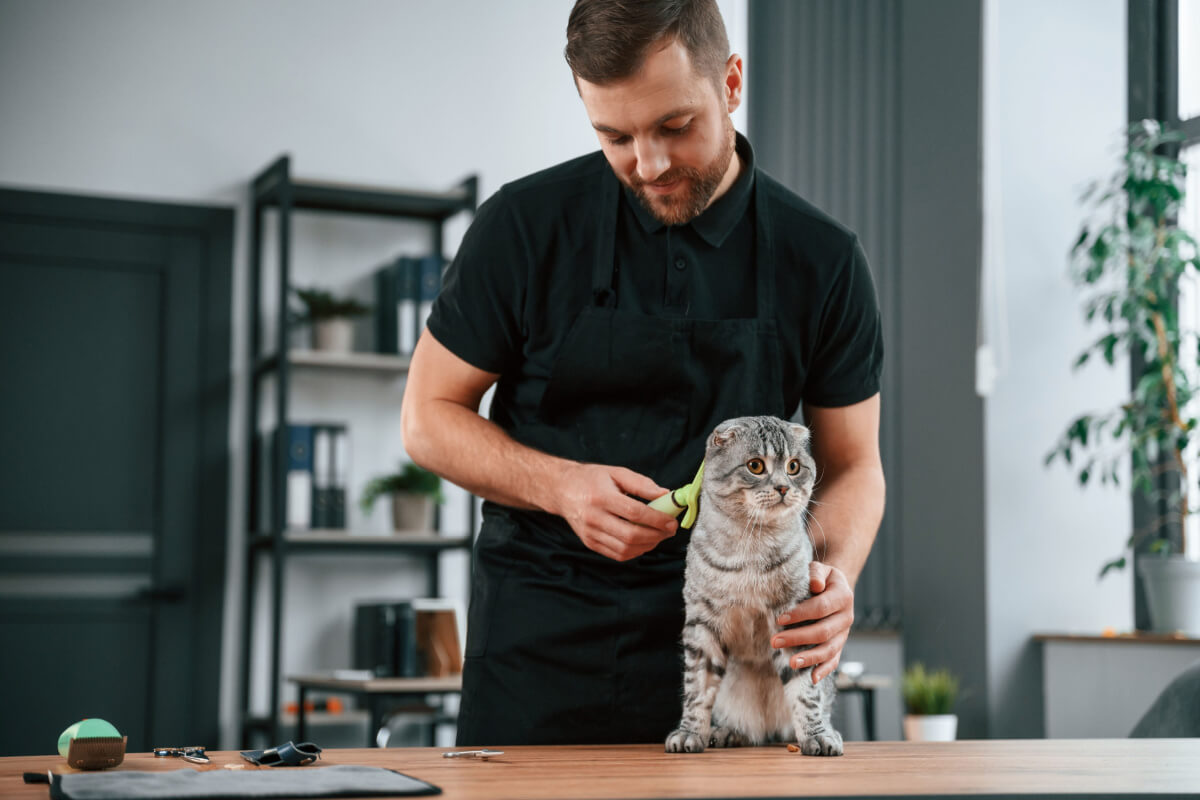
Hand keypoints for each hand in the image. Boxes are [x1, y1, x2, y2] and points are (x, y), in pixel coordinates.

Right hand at [554, 463, 678, 561]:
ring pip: (625, 548)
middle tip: (670, 530)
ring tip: (659, 535)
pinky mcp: (590, 543)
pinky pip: (617, 554)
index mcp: (600, 497)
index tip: (672, 521)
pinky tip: (644, 541)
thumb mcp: (616, 473)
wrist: (561, 490)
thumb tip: (666, 495)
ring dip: (648, 545)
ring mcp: (590, 533)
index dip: (656, 519)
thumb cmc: (592, 479)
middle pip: (630, 535)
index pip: (634, 512)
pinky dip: (635, 551)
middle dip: (656, 535)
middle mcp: (593, 517)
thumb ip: (642, 484)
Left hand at [771, 562, 853, 682]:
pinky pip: (834, 660)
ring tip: (791, 663)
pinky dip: (824, 670)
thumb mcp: (820, 568)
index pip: (821, 608)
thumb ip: (816, 573)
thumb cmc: (822, 577)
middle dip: (798, 637)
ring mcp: (844, 633)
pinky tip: (811, 678)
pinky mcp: (840, 644)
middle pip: (823, 631)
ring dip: (810, 657)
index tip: (780, 619)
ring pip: (830, 649)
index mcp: (843, 596)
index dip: (801, 614)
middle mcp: (847, 617)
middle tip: (775, 641)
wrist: (837, 587)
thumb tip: (815, 585)